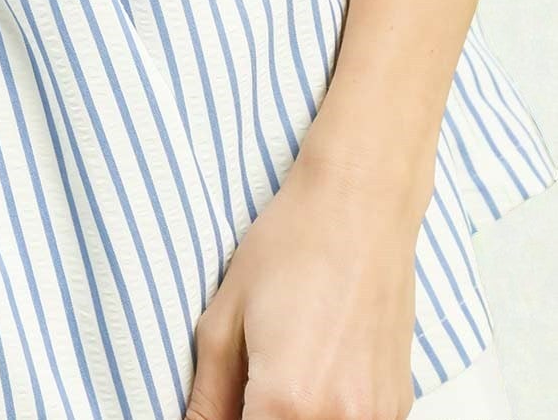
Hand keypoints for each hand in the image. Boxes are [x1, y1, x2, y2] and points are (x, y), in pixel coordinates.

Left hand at [185, 143, 424, 418]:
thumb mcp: (223, 319)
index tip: (225, 406)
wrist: (360, 207)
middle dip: (257, 418)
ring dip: (293, 416)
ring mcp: (377, 418)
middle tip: (248, 387)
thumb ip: (208, 397)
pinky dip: (327, 413)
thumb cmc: (292, 247)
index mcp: (287, 401)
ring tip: (281, 371)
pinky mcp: (398, 407)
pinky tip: (317, 370)